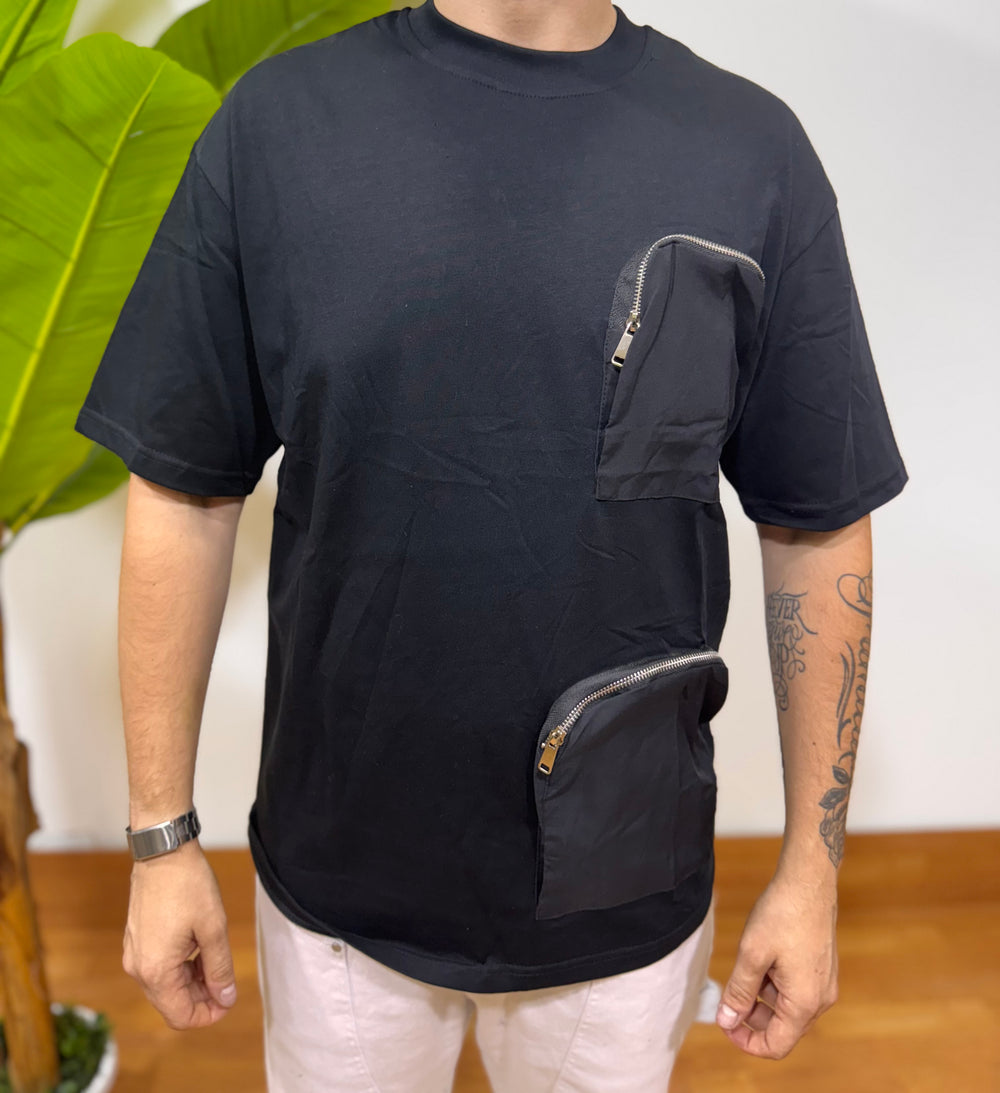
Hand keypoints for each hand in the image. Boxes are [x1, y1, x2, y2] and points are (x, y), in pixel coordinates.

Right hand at [122, 839, 237, 1029]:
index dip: (208, 1015)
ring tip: (215, 960)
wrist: (162, 852)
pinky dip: (180, 967)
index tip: (229, 1000)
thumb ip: (219, 968)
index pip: (180, 1016)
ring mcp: (134, 954)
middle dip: (202, 998)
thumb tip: (225, 998)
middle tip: (227, 980)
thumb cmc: (189, 886)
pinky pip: (158, 967)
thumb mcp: (214, 928)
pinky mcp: (136, 940)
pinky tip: (199, 949)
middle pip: (172, 1003)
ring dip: (192, 982)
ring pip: (165, 986)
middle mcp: (138, 969)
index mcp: (156, 971)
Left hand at [715, 871, 838, 1058]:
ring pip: (787, 1008)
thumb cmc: (783, 914)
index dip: (747, 1042)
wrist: (809, 881)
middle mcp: (820, 999)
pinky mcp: (820, 969)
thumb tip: (726, 1020)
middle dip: (751, 1018)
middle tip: (727, 996)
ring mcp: (823, 984)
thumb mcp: (752, 954)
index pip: (776, 1045)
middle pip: (782, 1028)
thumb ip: (739, 991)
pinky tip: (759, 960)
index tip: (725, 1025)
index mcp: (805, 1002)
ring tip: (742, 970)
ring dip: (761, 999)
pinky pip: (795, 990)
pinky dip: (773, 984)